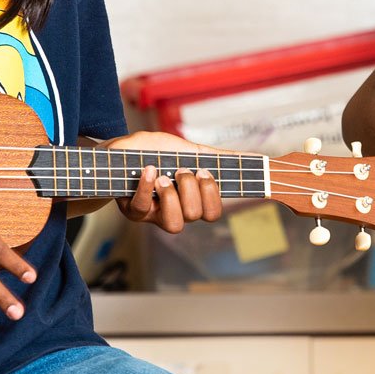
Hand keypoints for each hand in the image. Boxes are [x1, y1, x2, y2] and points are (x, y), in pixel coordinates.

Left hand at [106, 131, 225, 232]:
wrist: (115, 152)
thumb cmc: (152, 152)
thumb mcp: (187, 149)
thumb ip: (217, 156)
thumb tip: (259, 158)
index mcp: (191, 197)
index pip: (212, 212)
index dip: (212, 195)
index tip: (203, 172)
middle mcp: (175, 210)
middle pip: (196, 215)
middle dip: (191, 190)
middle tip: (181, 170)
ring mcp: (154, 214)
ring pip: (175, 224)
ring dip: (171, 197)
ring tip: (163, 177)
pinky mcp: (133, 212)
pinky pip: (143, 208)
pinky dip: (146, 187)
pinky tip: (147, 170)